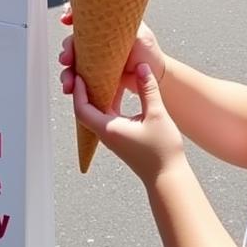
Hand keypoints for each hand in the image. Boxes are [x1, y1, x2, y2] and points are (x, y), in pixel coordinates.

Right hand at [59, 18, 166, 109]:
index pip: (83, 17)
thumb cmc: (149, 53)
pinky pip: (78, 78)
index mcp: (106, 26)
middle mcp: (97, 41)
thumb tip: (106, 13)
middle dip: (67, 49)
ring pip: (73, 61)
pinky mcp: (94, 76)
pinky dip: (71, 82)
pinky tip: (70, 88)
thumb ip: (123, 22)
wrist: (155, 78)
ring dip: (67, 70)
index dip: (72, 15)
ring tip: (69, 81)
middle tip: (67, 58)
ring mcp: (94, 59)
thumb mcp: (139, 32)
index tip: (65, 20)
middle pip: (74, 40)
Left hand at [72, 64, 185, 184]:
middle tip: (88, 68)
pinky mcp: (120, 137)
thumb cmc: (162, 152)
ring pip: (97, 111)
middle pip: (86, 108)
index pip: (82, 109)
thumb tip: (142, 67)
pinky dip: (109, 100)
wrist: (168, 179)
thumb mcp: (157, 115)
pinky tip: (117, 88)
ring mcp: (112, 136)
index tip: (79, 73)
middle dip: (85, 88)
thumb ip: (148, 89)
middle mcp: (106, 133)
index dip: (78, 90)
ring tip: (102, 73)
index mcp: (108, 129)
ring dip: (97, 93)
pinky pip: (108, 115)